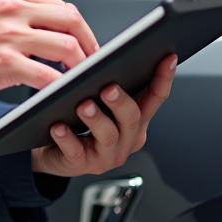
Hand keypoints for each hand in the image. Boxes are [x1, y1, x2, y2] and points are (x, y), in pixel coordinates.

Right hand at [0, 0, 98, 102]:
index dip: (77, 25)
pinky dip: (60, 86)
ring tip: (80, 78)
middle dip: (88, 41)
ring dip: (80, 65)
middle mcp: (10, 9)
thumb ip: (11, 16)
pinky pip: (46, 75)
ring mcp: (8, 35)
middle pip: (70, 19)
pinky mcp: (3, 63)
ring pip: (65, 45)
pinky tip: (61, 93)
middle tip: (92, 59)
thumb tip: (41, 33)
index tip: (83, 40)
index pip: (57, 4)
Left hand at [30, 54, 177, 177]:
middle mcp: (126, 139)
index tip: (168, 58)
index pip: (155, 97)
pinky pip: (76, 152)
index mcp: (135, 119)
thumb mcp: (99, 100)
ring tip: (84, 105)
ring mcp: (106, 155)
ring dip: (96, 118)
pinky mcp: (82, 165)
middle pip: (132, 118)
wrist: (53, 151)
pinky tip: (58, 126)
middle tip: (109, 87)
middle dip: (121, 101)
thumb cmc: (78, 119)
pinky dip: (67, 138)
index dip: (163, 78)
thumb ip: (109, 83)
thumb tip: (111, 56)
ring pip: (107, 136)